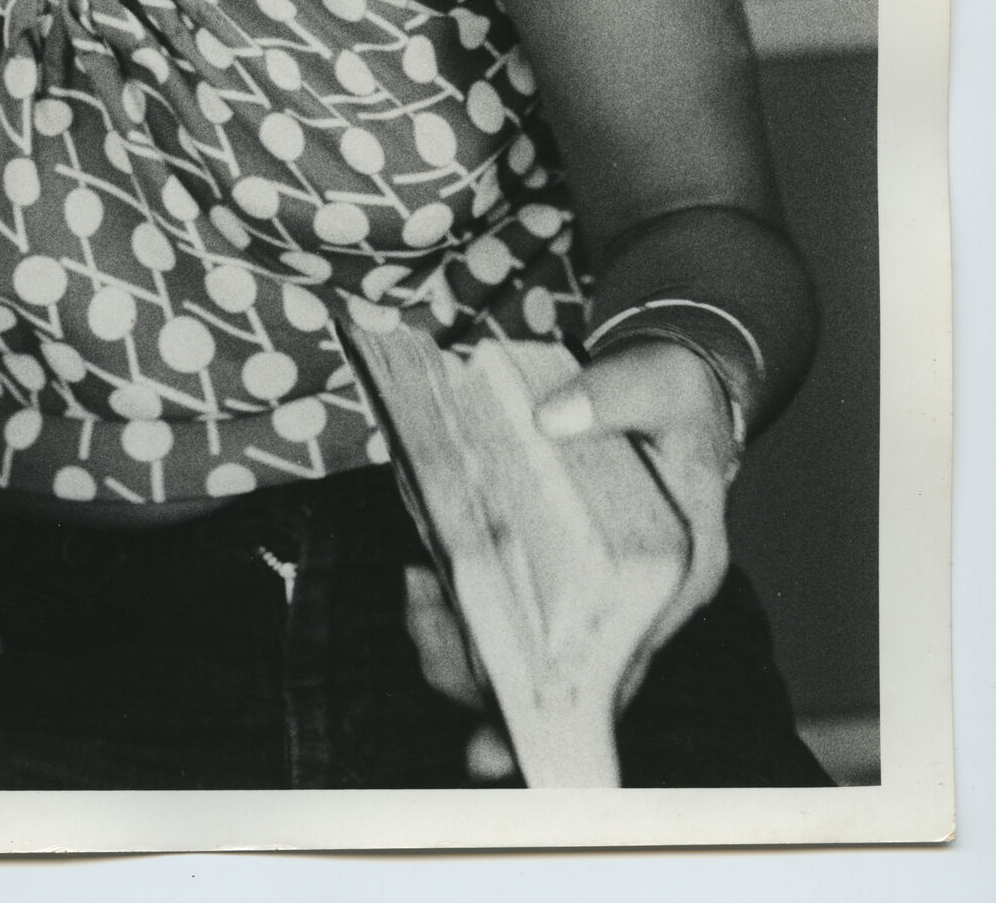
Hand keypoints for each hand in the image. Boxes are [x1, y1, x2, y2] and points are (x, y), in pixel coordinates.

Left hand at [400, 338, 738, 774]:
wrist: (673, 381)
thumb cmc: (675, 392)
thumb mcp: (655, 382)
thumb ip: (611, 395)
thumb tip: (550, 418)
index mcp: (680, 573)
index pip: (624, 657)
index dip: (567, 695)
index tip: (507, 717)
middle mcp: (639, 599)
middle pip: (565, 672)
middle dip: (491, 672)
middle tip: (430, 622)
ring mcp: (595, 588)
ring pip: (530, 649)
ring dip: (466, 640)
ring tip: (418, 598)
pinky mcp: (559, 567)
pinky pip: (512, 607)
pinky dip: (465, 601)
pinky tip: (424, 576)